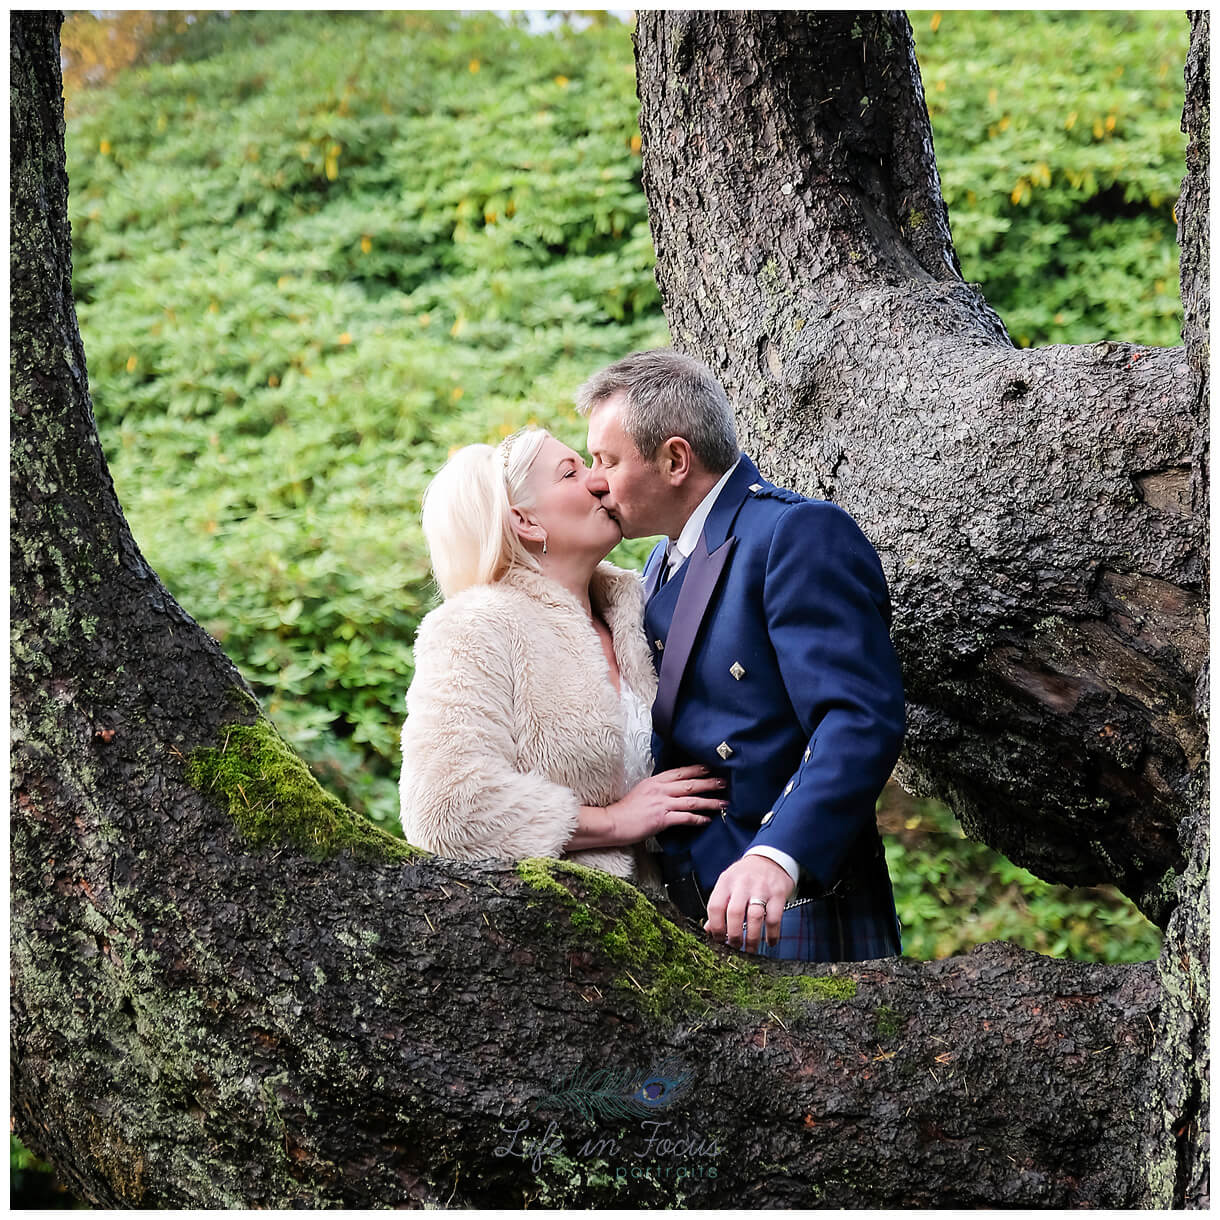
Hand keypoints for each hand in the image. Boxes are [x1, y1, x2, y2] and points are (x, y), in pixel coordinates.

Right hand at [608, 765, 726, 842]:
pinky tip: (707, 820)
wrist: (614, 822)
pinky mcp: (662, 818)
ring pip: (691, 800)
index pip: (679, 772)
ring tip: (723, 802)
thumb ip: (657, 788)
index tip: (710, 768)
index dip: (696, 769)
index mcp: (655, 781)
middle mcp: (660, 789)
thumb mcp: (642, 791)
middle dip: (709, 783)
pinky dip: (698, 818)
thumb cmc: (626, 810)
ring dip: (709, 801)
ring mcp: (661, 803)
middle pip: (690, 783)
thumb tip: (672, 789)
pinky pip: (685, 817)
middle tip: (723, 782)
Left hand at [703, 855, 795, 953]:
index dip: (716, 927)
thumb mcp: (728, 884)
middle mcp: (742, 884)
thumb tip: (709, 930)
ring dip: (752, 938)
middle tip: (735, 947)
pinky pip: (774, 919)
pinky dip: (772, 935)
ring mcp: (761, 889)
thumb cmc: (745, 875)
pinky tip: (769, 942)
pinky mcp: (778, 894)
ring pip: (755, 917)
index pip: (715, 906)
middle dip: (734, 935)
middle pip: (734, 913)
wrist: (770, 858)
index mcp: (726, 882)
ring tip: (750, 949)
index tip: (719, 940)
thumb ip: (719, 905)